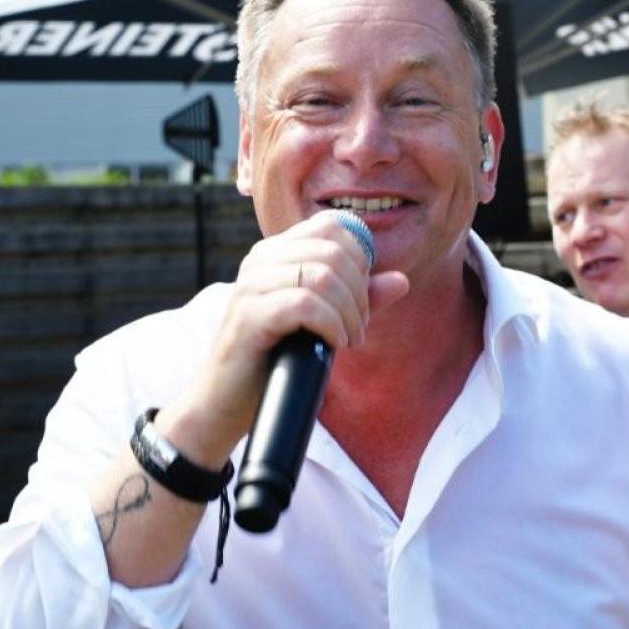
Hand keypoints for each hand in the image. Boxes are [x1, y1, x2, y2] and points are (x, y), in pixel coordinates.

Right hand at [160, 211, 408, 464]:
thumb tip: (402, 281)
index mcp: (277, 252)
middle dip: (360, 291)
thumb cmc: (275, 359)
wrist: (225, 403)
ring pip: (322, 275)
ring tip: (349, 339)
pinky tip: (333, 345)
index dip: (360, 258)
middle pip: (334, 250)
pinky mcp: (249, 316)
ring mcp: (251, 285)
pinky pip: (305, 305)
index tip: (360, 298)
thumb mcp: (324, 323)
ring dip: (349, 312)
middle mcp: (261, 259)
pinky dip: (331, 325)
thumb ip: (360, 299)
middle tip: (358, 327)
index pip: (332, 226)